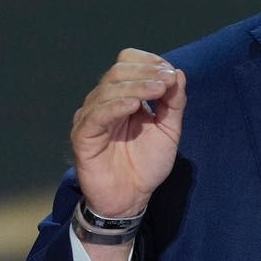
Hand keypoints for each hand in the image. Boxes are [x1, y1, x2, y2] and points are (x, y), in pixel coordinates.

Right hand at [71, 48, 186, 217]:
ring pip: (109, 89)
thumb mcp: (169, 129)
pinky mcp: (83, 136)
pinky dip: (116, 106)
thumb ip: (174, 102)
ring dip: (137, 86)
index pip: (127, 62)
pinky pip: (97, 115)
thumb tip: (178, 73)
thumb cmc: (147, 163)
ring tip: (159, 90)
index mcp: (123, 95)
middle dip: (146, 73)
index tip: (170, 73)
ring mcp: (91, 117)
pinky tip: (134, 106)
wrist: (131, 197)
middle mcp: (104, 101)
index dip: (149, 62)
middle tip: (167, 81)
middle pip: (118, 71)